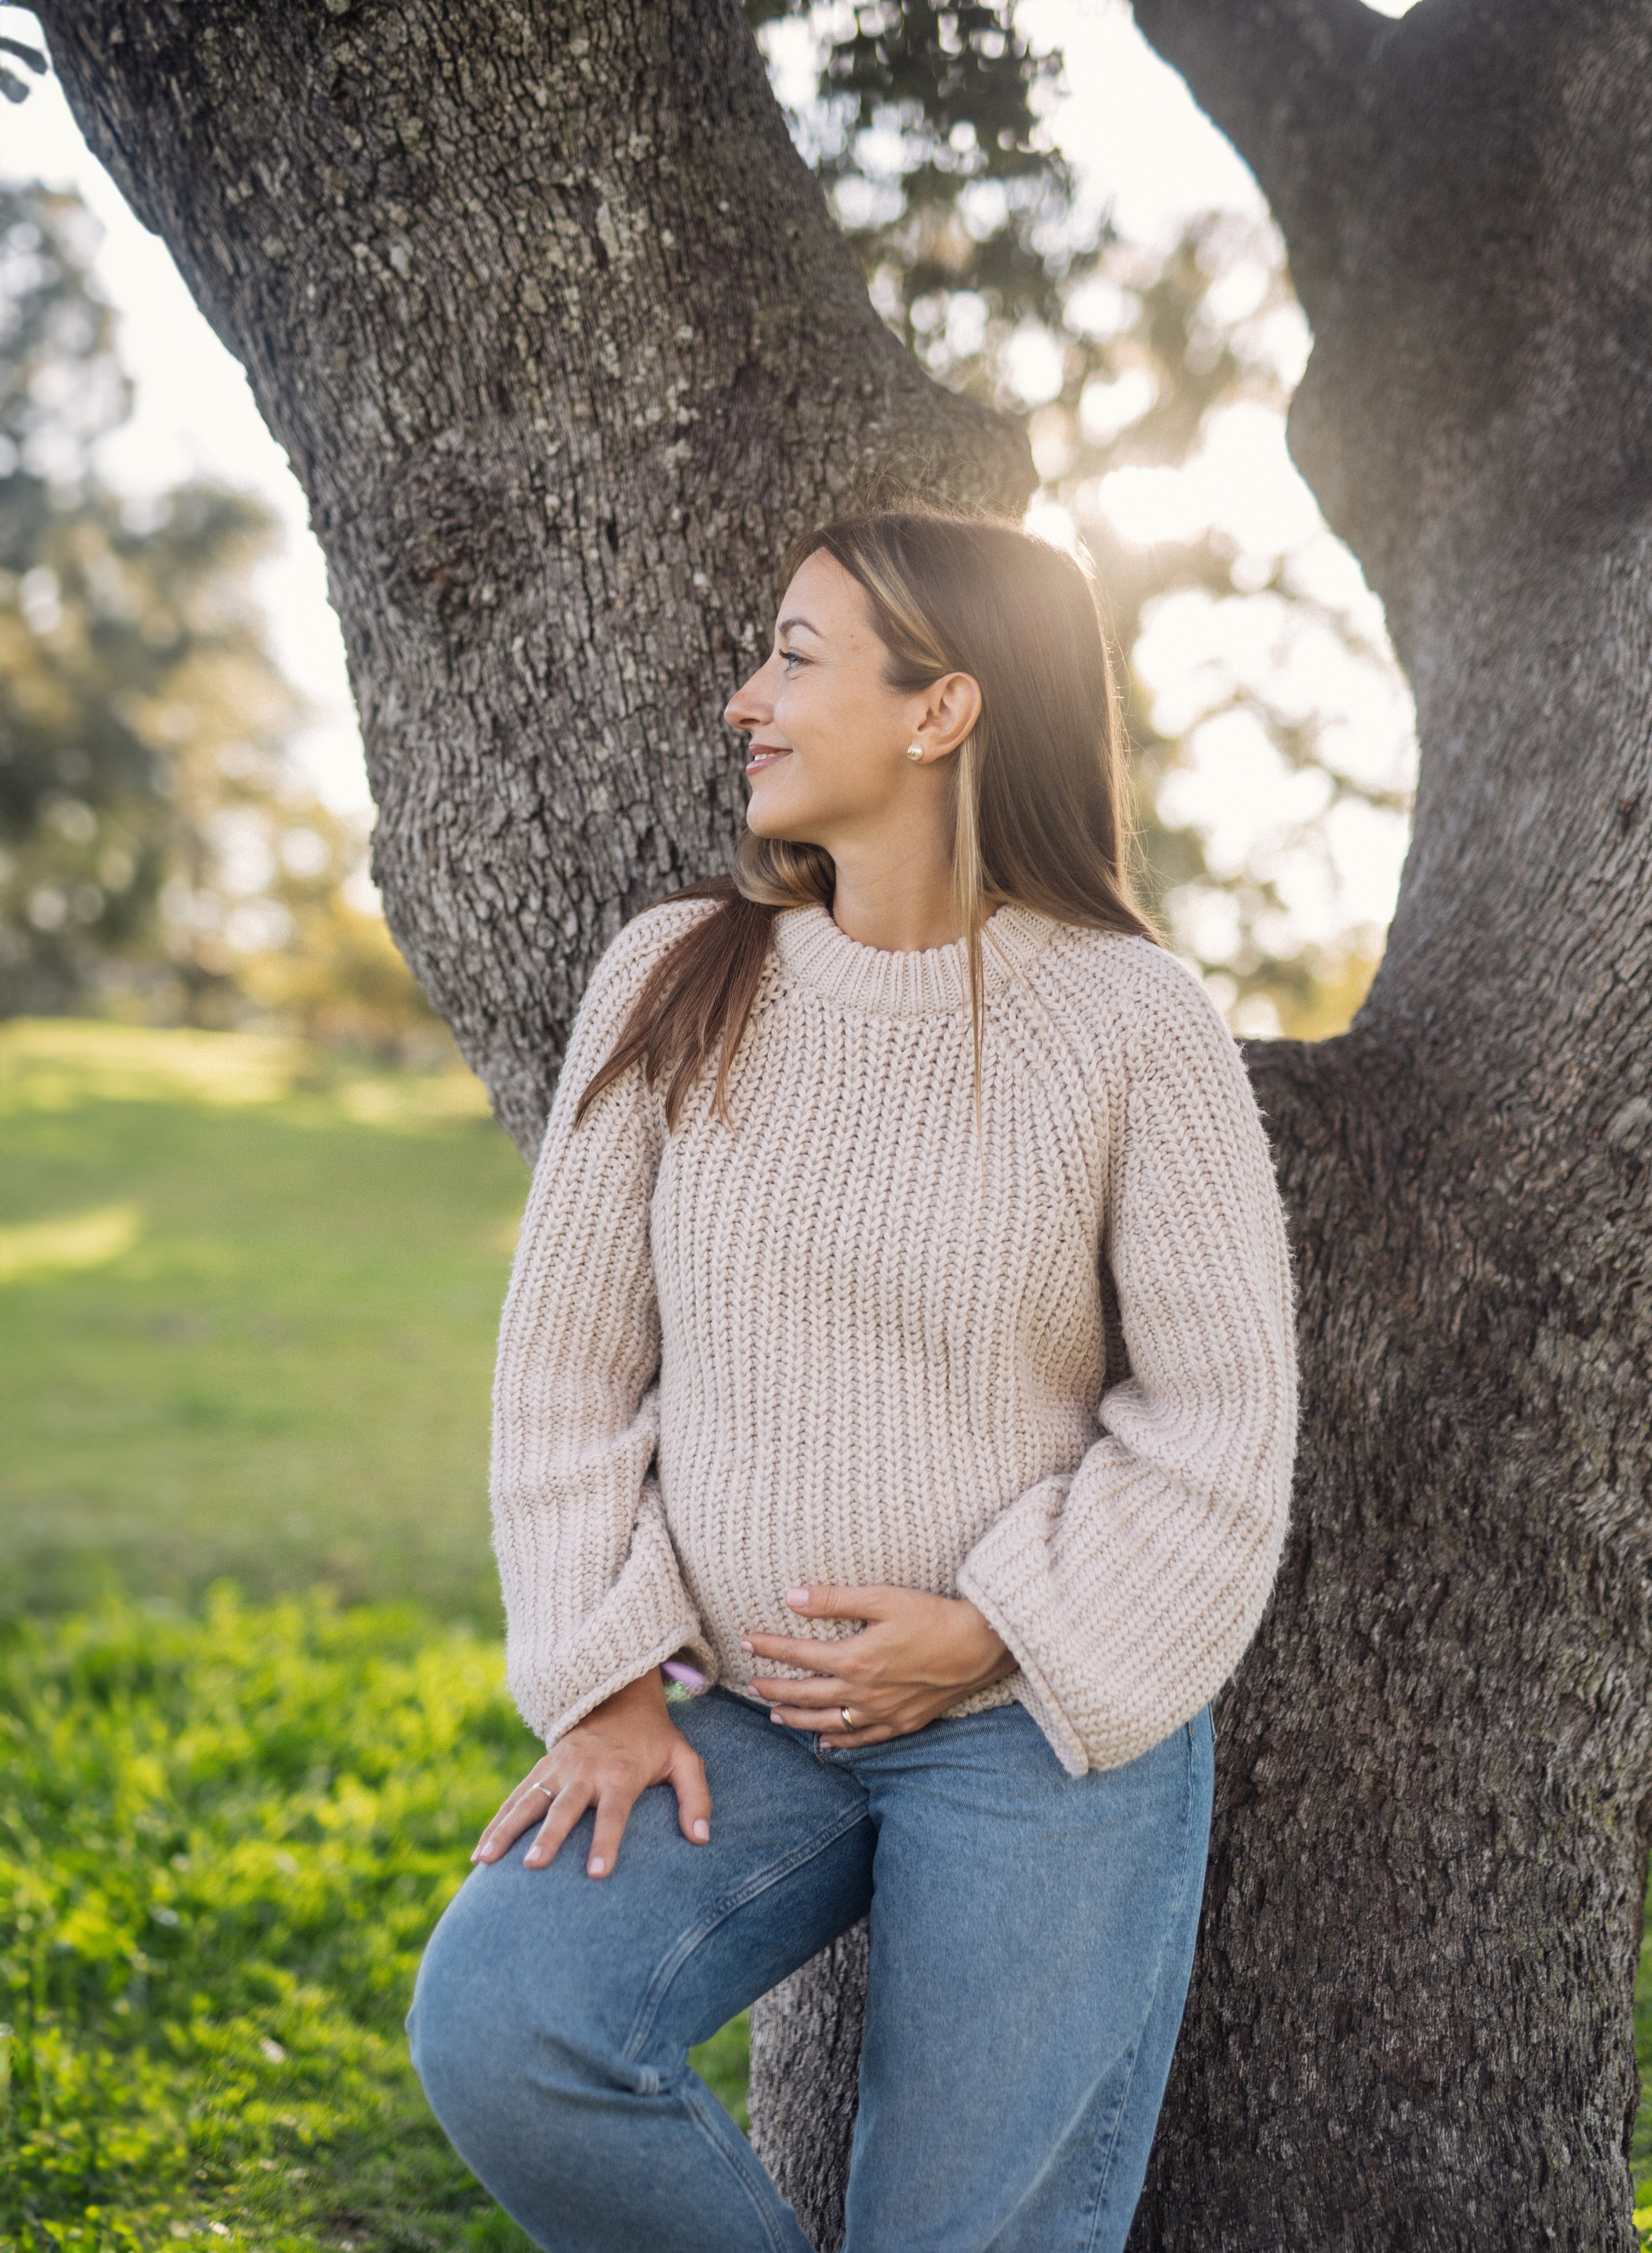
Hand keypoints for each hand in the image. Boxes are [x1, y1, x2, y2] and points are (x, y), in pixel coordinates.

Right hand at [470, 1669, 710, 1877]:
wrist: (619, 1698)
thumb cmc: (655, 1740)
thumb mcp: (685, 1760)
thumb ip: (696, 1797)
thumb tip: (702, 1838)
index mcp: (621, 1774)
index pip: (614, 1812)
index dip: (607, 1842)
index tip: (596, 1874)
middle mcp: (586, 1771)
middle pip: (565, 1807)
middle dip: (549, 1836)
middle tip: (534, 1865)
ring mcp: (559, 1769)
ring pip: (528, 1800)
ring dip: (506, 1830)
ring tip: (485, 1861)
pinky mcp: (542, 1768)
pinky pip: (515, 1798)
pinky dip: (496, 1823)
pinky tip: (479, 1854)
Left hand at [744, 1585, 1014, 1747]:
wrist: (981, 1647)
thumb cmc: (932, 1616)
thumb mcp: (883, 1598)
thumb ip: (834, 1600)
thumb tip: (792, 1597)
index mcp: (854, 1659)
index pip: (799, 1655)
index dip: (769, 1648)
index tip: (747, 1641)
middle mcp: (863, 1693)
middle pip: (806, 1694)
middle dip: (774, 1689)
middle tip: (751, 1686)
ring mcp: (883, 1713)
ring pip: (828, 1723)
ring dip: (798, 1719)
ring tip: (775, 1716)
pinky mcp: (903, 1724)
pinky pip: (863, 1741)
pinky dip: (840, 1745)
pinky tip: (826, 1745)